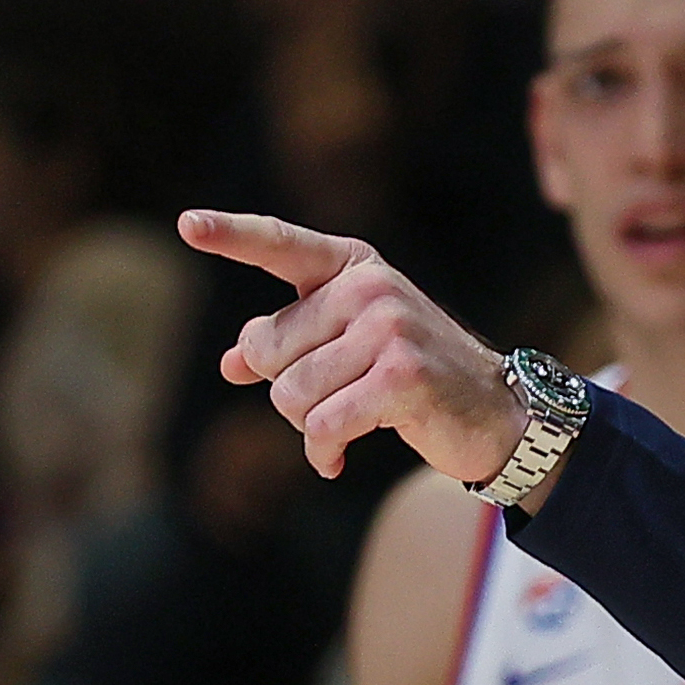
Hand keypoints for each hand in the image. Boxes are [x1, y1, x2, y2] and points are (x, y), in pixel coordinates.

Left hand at [182, 209, 525, 484]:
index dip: (230, 235)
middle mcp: (370, 287)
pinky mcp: (402, 376)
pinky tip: (335, 460)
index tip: (186, 224)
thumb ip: (292, 345)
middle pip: (269, 348)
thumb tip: (231, 363)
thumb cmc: (415, 376)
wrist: (497, 414)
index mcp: (353, 267)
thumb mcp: (351, 348)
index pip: (280, 245)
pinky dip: (322, 451)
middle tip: (327, 404)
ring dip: (306, 426)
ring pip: (291, 393)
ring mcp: (389, 329)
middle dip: (286, 390)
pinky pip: (324, 424)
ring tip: (339, 428)